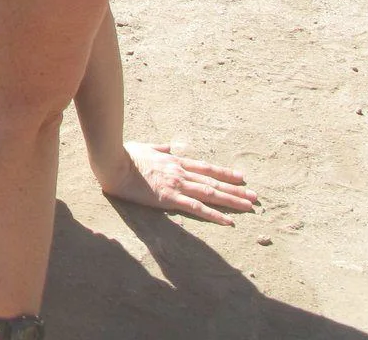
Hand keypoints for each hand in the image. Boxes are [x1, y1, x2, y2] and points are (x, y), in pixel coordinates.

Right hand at [99, 141, 257, 223]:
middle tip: (255, 196)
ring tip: (250, 206)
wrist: (112, 162)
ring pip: (211, 193)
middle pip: (214, 181)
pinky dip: (214, 215)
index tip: (241, 177)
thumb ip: (158, 147)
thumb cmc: (124, 154)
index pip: (205, 167)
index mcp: (174, 161)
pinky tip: (228, 221)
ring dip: (232, 200)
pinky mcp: (170, 198)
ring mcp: (176, 184)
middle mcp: (180, 172)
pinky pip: (197, 208)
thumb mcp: (144, 146)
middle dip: (236, 189)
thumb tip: (168, 146)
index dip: (224, 173)